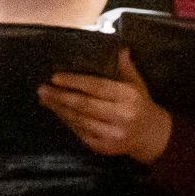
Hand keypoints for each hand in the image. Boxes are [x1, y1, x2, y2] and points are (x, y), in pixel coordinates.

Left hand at [39, 48, 172, 163]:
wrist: (153, 137)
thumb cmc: (140, 105)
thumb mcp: (137, 84)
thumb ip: (126, 68)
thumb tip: (120, 49)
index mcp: (129, 97)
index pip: (97, 87)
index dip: (74, 82)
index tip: (55, 77)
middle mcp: (122, 116)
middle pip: (84, 105)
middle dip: (60, 96)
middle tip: (42, 88)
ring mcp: (113, 134)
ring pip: (80, 120)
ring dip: (59, 109)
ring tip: (44, 99)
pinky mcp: (104, 147)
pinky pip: (80, 133)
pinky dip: (67, 121)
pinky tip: (57, 111)